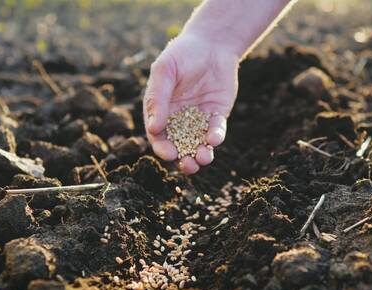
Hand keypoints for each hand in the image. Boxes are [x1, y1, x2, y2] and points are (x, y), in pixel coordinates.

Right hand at [143, 34, 238, 173]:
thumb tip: (154, 128)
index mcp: (160, 110)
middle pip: (178, 146)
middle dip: (183, 159)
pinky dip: (215, 137)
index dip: (162, 147)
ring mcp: (197, 119)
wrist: (213, 43)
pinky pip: (215, 131)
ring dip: (200, 154)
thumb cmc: (182, 54)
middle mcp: (177, 118)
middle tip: (189, 165)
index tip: (169, 154)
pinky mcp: (216, 115)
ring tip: (204, 158)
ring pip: (197, 144)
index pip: (158, 135)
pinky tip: (214, 138)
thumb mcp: (165, 71)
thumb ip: (158, 97)